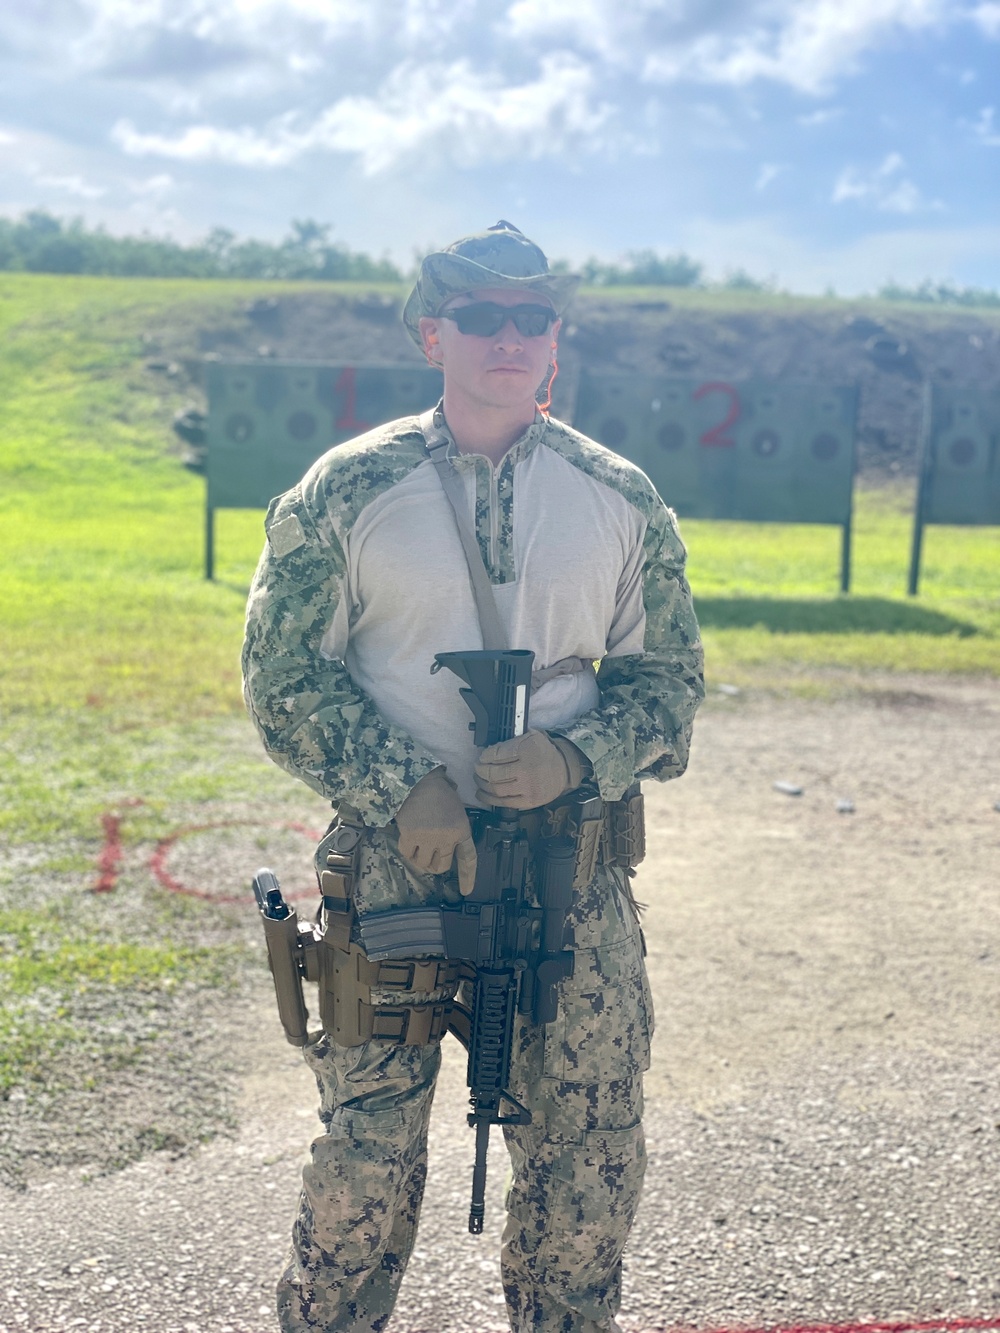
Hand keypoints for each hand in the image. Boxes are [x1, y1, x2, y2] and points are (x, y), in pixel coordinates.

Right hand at [394, 768, 476, 895]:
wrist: (416, 780)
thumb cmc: (438, 791)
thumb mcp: (456, 809)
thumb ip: (455, 827)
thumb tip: (449, 844)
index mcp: (462, 829)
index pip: (468, 859)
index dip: (468, 877)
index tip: (465, 891)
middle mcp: (447, 838)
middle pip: (442, 866)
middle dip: (435, 864)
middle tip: (429, 853)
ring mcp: (429, 839)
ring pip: (423, 864)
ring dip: (419, 858)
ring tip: (418, 843)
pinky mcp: (411, 837)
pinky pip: (407, 854)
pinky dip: (406, 849)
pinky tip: (407, 836)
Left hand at [474, 731, 589, 810]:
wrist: (564, 770)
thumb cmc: (544, 753)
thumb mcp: (532, 736)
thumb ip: (513, 739)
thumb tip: (490, 747)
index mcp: (527, 750)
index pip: (496, 754)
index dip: (484, 756)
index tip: (482, 757)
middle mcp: (527, 770)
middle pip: (494, 773)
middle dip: (480, 771)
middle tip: (477, 768)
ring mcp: (528, 787)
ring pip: (496, 788)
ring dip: (482, 784)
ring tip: (478, 780)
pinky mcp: (529, 801)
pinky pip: (503, 802)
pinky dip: (489, 799)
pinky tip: (482, 793)